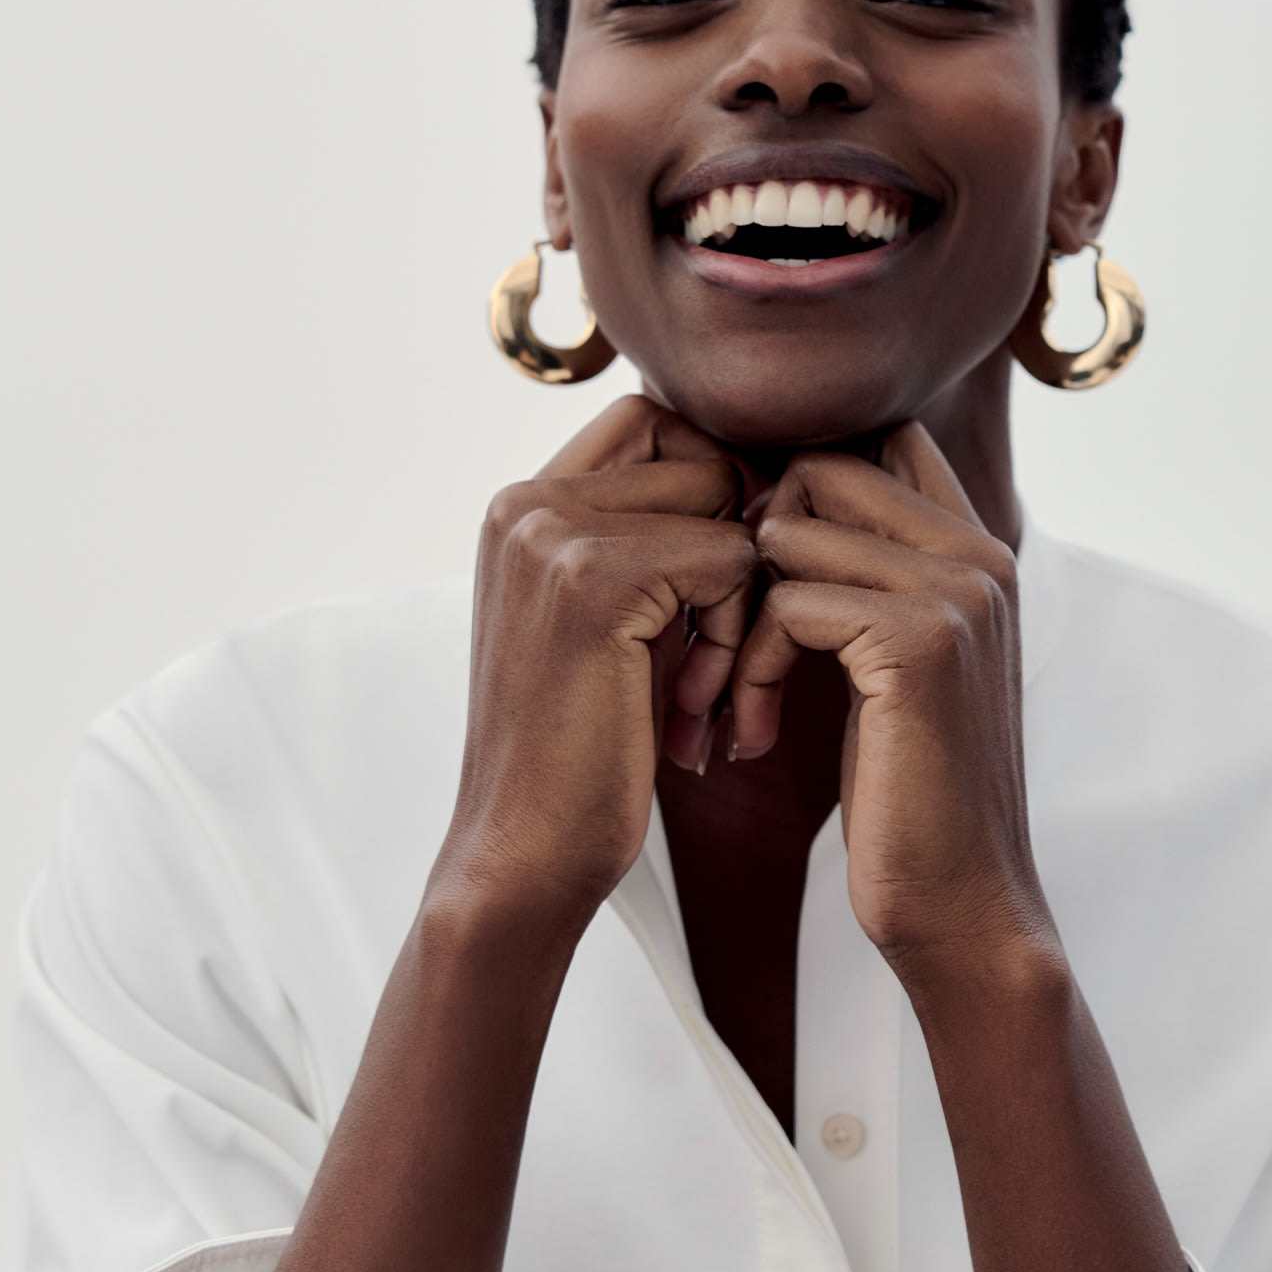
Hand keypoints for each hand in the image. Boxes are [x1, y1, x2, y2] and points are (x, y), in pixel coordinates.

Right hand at [435, 397, 761, 930]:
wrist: (523, 850)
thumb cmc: (583, 751)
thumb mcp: (615, 626)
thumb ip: (651, 545)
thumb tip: (752, 475)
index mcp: (519, 507)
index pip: (653, 421)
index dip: (715, 490)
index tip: (723, 584)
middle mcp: (522, 503)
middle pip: (699, 452)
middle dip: (735, 538)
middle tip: (721, 640)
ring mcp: (550, 534)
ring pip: (725, 507)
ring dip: (741, 599)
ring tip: (705, 686)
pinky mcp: (593, 579)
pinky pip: (729, 559)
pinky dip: (739, 635)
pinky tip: (696, 705)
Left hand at [722, 423, 1049, 970]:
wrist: (959, 902)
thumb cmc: (910, 795)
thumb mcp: (891, 664)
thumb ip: (866, 576)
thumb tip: (775, 505)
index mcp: (981, 552)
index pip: (879, 438)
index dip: (794, 483)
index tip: (751, 570)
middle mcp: (983, 555)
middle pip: (822, 466)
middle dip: (749, 542)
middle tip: (726, 632)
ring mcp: (961, 593)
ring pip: (791, 531)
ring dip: (736, 615)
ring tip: (732, 697)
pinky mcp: (923, 641)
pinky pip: (790, 603)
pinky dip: (751, 665)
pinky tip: (755, 730)